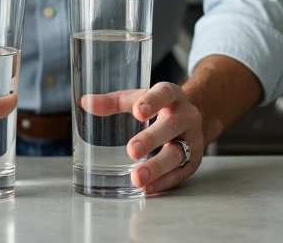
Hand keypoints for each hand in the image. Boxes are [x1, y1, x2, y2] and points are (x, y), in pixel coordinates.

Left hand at [79, 81, 204, 194]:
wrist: (196, 117)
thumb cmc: (160, 107)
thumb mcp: (138, 99)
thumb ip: (112, 102)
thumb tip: (85, 103)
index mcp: (172, 96)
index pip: (165, 94)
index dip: (153, 101)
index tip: (138, 111)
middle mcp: (186, 116)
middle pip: (171, 126)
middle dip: (152, 139)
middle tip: (132, 151)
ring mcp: (192, 139)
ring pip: (177, 154)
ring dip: (157, 167)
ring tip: (137, 178)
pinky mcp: (194, 160)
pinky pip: (180, 173)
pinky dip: (163, 182)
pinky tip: (147, 188)